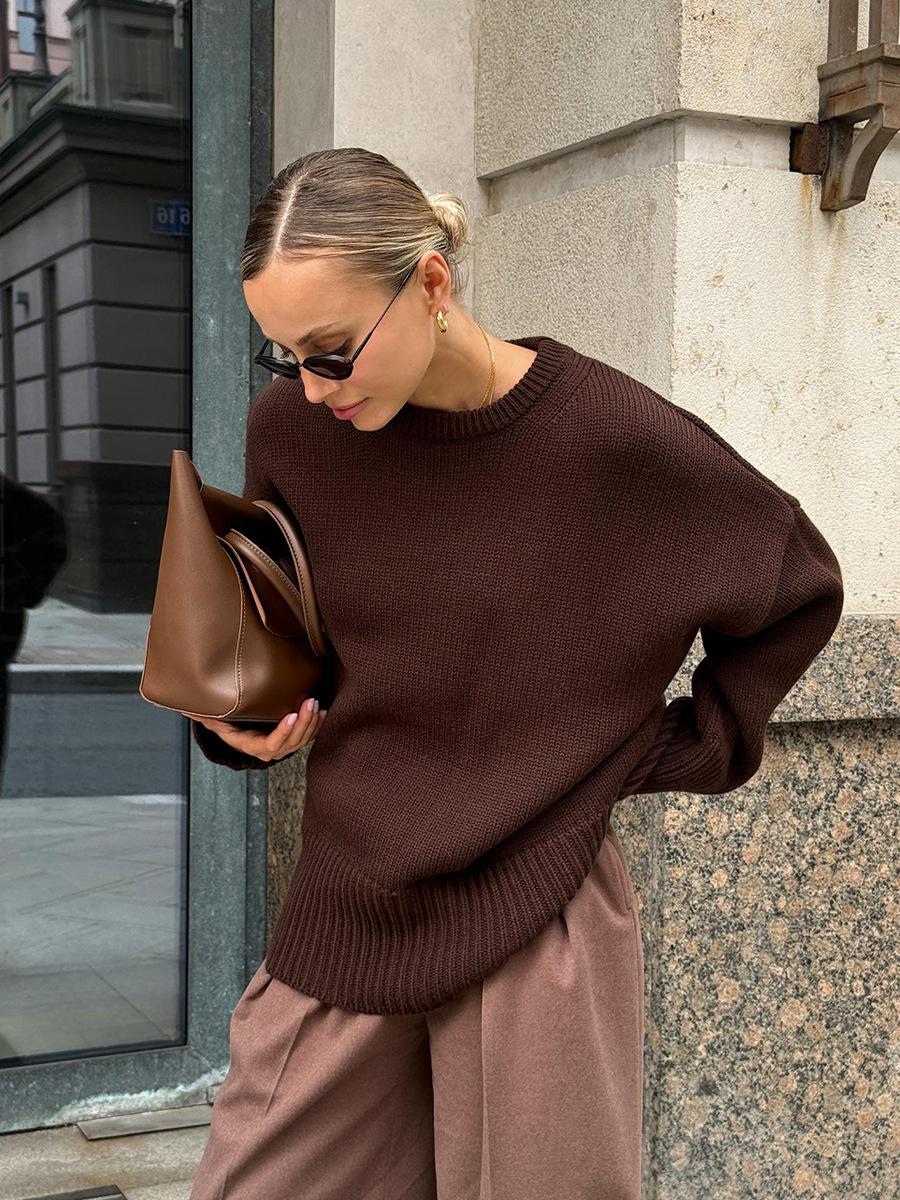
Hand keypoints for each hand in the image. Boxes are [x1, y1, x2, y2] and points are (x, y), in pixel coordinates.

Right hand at [185, 697, 326, 762]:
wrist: (243, 731)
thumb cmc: (230, 725)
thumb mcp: (217, 722)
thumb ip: (206, 716)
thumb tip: (186, 708)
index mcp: (254, 746)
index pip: (271, 744)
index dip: (282, 733)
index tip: (290, 715)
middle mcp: (271, 750)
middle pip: (292, 741)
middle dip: (302, 723)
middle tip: (309, 702)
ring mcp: (284, 746)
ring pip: (302, 739)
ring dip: (311, 722)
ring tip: (316, 704)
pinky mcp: (294, 738)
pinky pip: (308, 735)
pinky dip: (316, 725)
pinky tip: (322, 712)